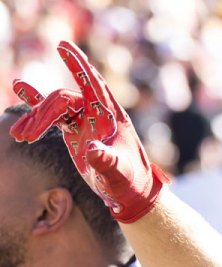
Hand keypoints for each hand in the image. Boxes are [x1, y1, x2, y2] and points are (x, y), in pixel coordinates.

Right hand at [9, 40, 167, 222]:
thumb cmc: (128, 181)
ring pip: (53, 107)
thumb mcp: (118, 172)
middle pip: (63, 100)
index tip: (63, 45)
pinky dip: (36, 105)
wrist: (128, 192)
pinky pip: (52, 113)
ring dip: (35, 120)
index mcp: (112, 115)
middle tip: (26, 137)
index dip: (79, 65)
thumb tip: (92, 149)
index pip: (94, 84)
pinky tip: (20, 88)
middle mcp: (97, 113)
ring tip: (19, 137)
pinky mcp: (74, 129)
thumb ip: (106, 161)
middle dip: (42, 115)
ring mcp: (84, 119)